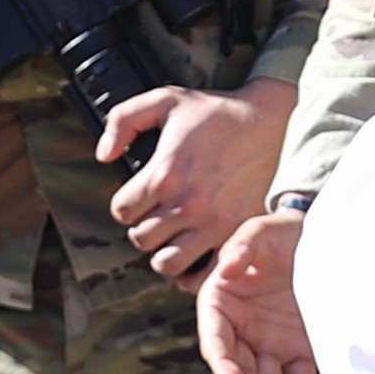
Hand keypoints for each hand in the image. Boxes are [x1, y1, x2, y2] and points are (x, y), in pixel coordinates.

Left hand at [103, 76, 296, 284]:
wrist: (270, 121)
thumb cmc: (216, 112)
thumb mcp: (164, 100)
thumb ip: (122, 119)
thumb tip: (104, 155)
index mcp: (164, 174)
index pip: (122, 211)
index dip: (125, 204)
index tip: (138, 199)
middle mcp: (187, 203)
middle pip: (141, 239)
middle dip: (144, 227)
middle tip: (156, 217)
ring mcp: (213, 223)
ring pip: (167, 262)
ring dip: (165, 251)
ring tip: (173, 236)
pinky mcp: (237, 233)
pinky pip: (205, 273)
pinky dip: (194, 272)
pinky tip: (194, 254)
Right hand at [199, 203, 314, 373]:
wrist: (322, 238)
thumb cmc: (282, 233)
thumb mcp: (260, 230)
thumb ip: (242, 246)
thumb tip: (229, 266)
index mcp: (220, 302)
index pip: (214, 340)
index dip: (222, 364)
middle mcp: (242, 328)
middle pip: (238, 366)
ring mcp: (270, 341)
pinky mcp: (299, 347)